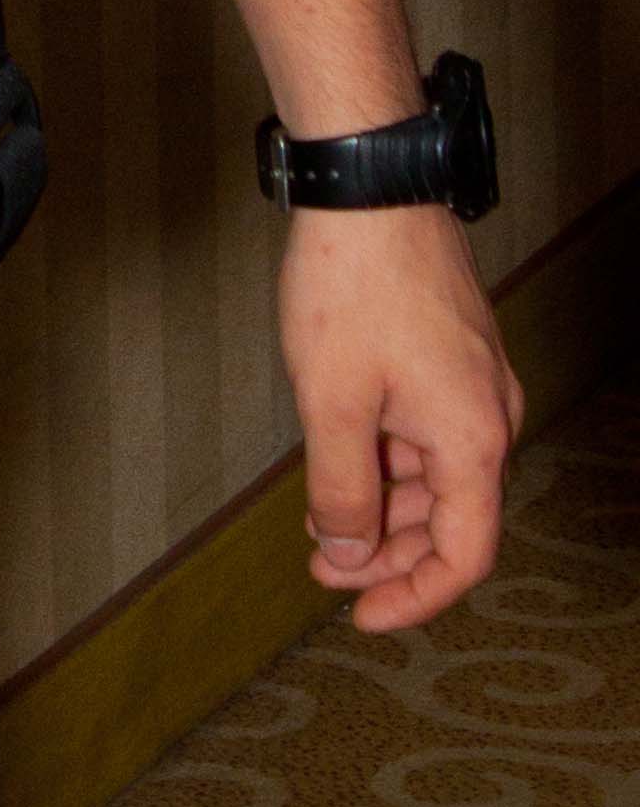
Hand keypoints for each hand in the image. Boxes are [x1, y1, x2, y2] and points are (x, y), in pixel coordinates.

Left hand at [277, 201, 521, 630]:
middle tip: (321, 568)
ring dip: (384, 507)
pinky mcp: (450, 356)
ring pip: (437, 475)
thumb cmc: (352, 288)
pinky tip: (338, 463)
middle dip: (388, 554)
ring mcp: (472, 383)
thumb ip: (342, 489)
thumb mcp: (332, 402)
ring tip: (318, 521)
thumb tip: (349, 553)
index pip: (466, 553)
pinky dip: (387, 461)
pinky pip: (428, 433)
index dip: (415, 596)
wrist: (369, 190)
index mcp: (473, 438)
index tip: (360, 616)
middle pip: (453, 519)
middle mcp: (488, 416)